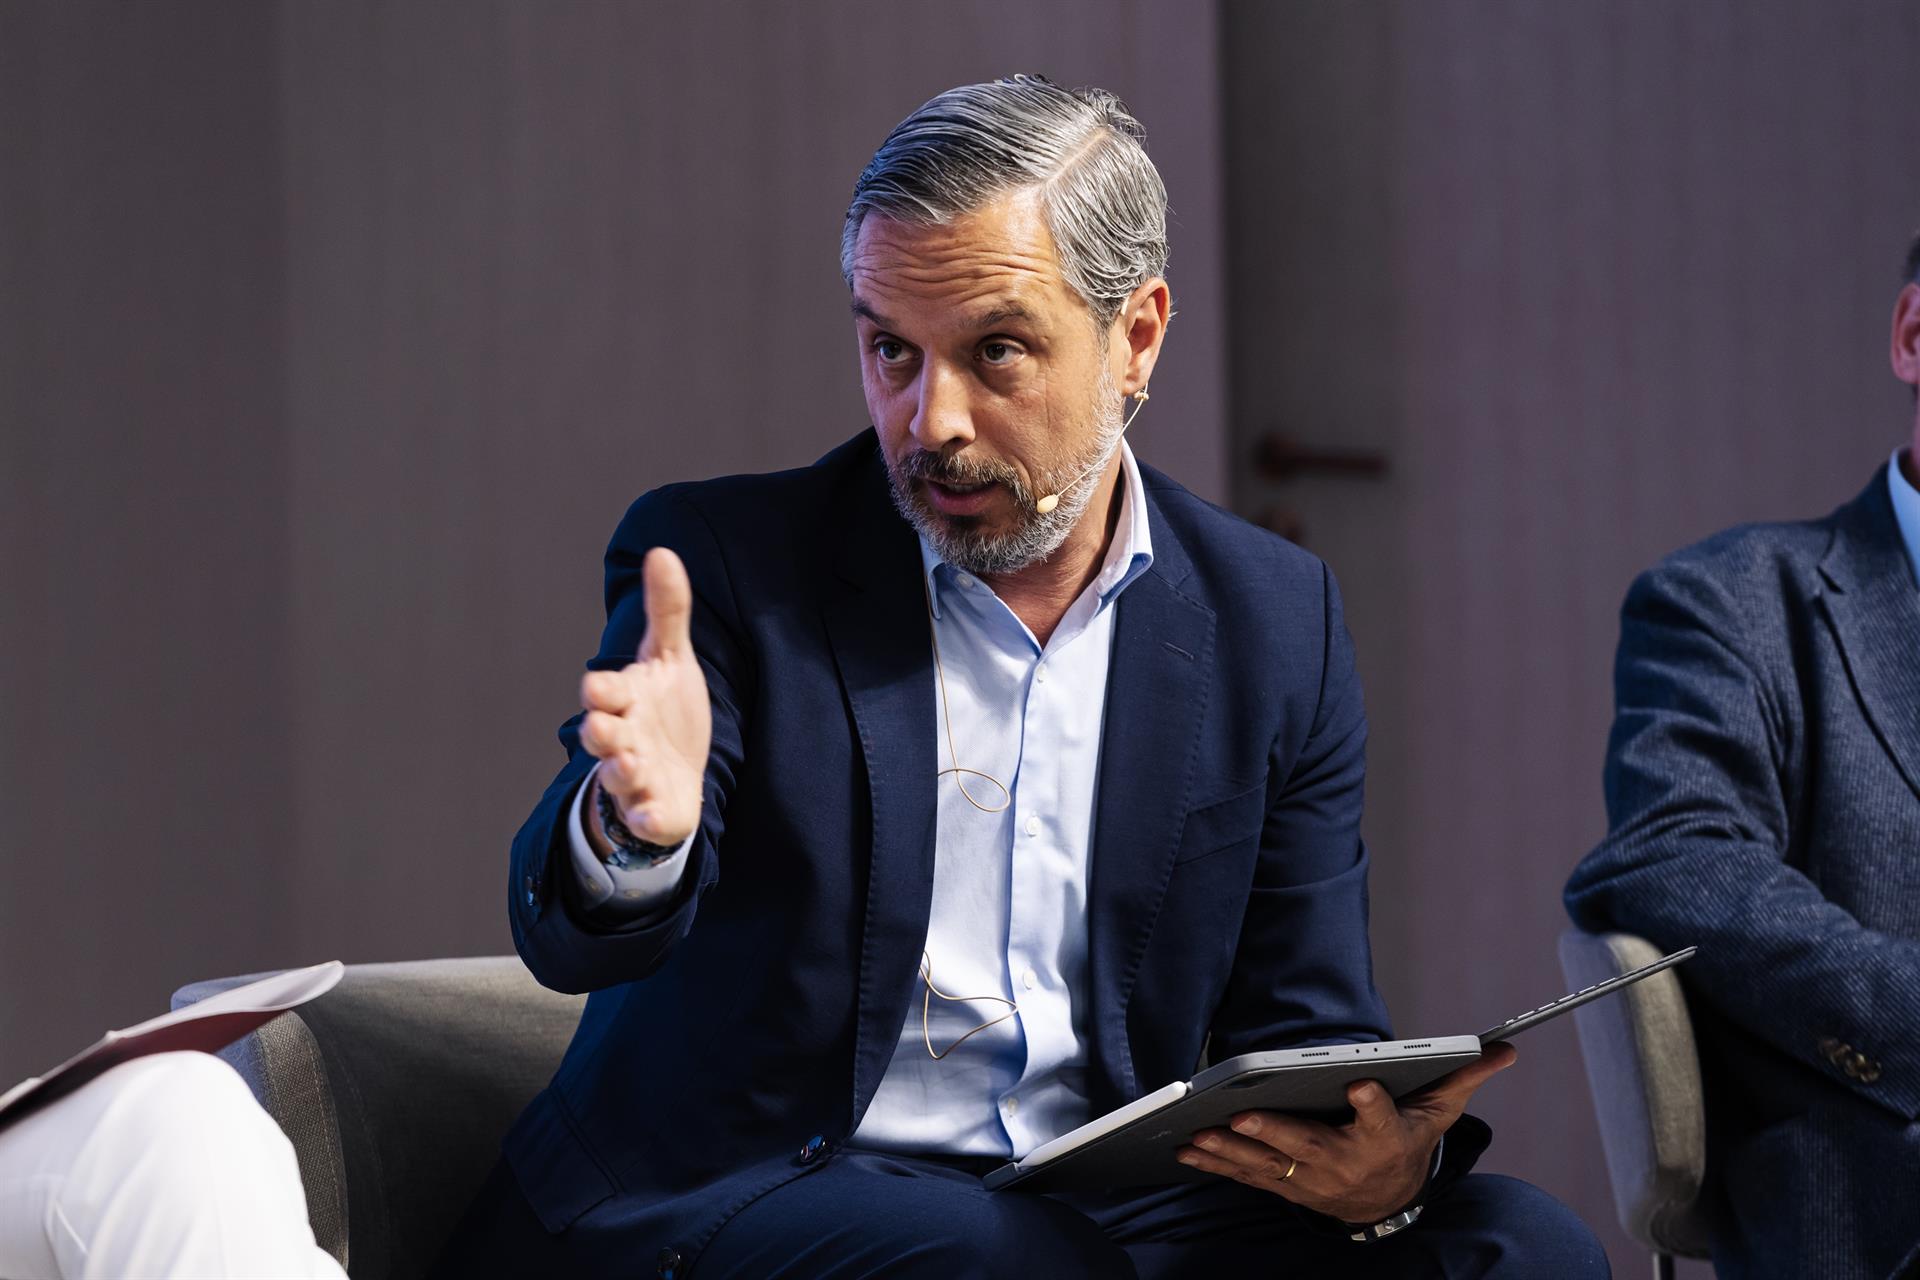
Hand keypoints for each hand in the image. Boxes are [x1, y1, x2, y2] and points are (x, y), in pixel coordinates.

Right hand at [577, 547, 712, 850]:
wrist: (677, 772)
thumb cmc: (666, 711)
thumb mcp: (670, 659)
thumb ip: (666, 610)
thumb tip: (663, 551)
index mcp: (624, 700)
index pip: (600, 692)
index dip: (599, 691)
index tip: (598, 688)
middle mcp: (623, 738)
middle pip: (600, 735)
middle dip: (600, 732)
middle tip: (604, 727)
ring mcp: (635, 776)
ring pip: (618, 775)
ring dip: (621, 770)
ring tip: (630, 764)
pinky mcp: (653, 810)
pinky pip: (645, 818)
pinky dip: (646, 817)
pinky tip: (652, 813)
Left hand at [1174, 1043, 1516, 1223]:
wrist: (1390, 1200)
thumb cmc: (1410, 1142)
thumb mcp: (1440, 1112)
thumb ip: (1464, 1077)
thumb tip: (1505, 1047)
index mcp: (1386, 1139)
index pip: (1382, 1120)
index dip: (1372, 1103)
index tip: (1360, 1083)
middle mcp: (1347, 1163)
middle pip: (1310, 1147)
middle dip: (1275, 1133)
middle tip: (1243, 1115)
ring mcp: (1313, 1179)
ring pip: (1270, 1166)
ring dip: (1231, 1152)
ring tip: (1198, 1133)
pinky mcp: (1287, 1186)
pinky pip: (1249, 1177)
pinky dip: (1218, 1165)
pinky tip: (1188, 1148)